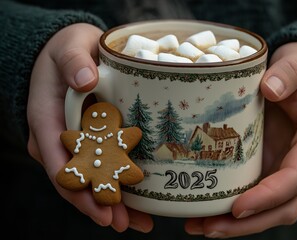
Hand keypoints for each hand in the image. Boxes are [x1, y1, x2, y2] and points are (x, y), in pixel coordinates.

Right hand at [27, 23, 152, 232]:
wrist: (71, 56)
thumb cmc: (68, 51)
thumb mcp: (69, 46)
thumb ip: (73, 61)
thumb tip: (85, 80)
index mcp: (46, 118)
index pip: (57, 160)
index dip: (77, 187)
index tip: (100, 207)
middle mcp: (57, 138)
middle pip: (74, 179)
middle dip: (97, 203)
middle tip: (123, 223)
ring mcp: (72, 143)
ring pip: (87, 179)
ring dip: (109, 201)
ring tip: (136, 221)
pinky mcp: (88, 142)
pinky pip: (99, 167)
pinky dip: (115, 184)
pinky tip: (136, 200)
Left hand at [185, 42, 296, 237]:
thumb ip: (289, 72)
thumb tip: (270, 89)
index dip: (269, 196)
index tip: (239, 207)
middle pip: (283, 207)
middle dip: (247, 223)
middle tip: (208, 228)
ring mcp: (289, 173)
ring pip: (268, 211)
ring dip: (235, 225)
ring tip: (198, 226)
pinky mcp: (271, 171)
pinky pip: (256, 198)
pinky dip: (232, 211)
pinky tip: (204, 213)